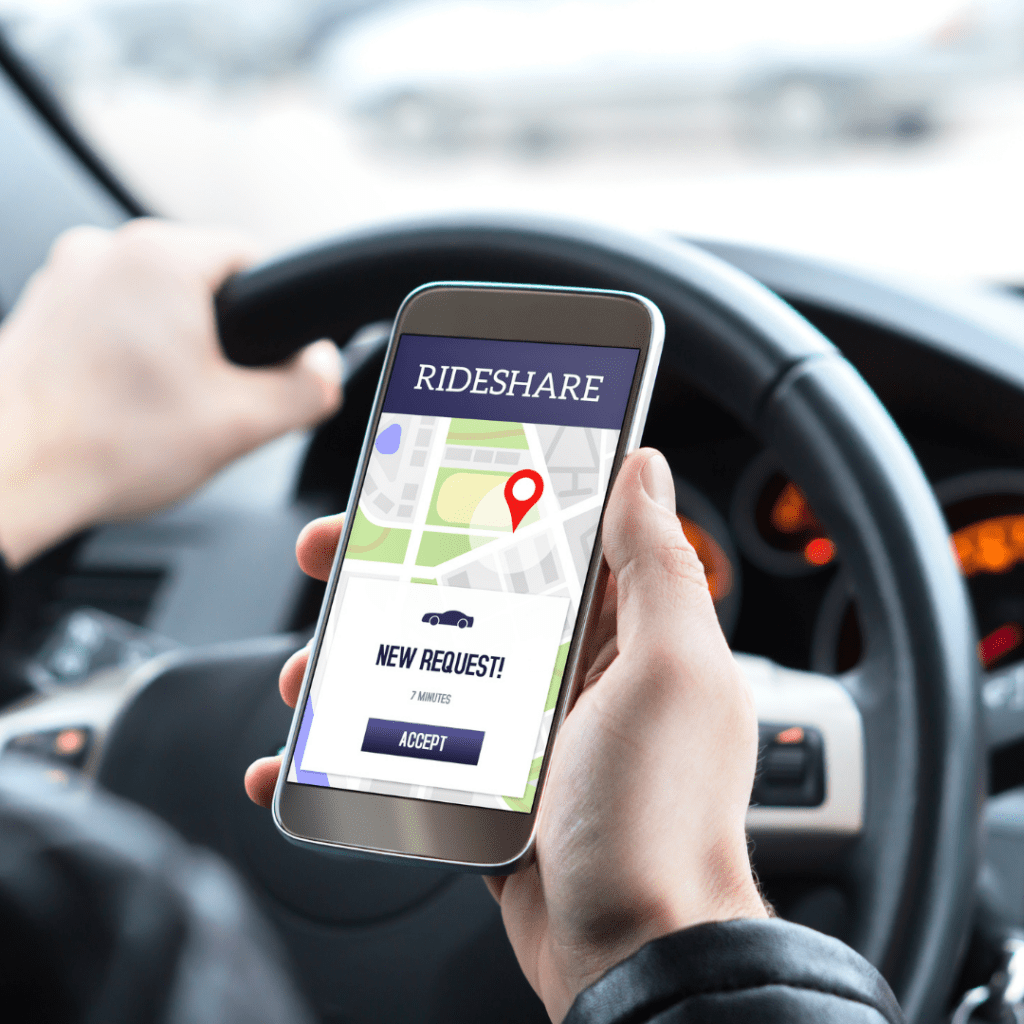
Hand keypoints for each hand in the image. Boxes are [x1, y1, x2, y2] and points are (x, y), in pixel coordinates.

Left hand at [0, 219, 341, 567]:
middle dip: (219, 339)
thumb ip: (307, 389)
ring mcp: (65, 278)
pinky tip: (123, 405)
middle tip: (211, 397)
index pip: (254, 257)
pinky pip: (111, 320)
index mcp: (161, 258)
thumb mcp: (241, 424)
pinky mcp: (41, 310)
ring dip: (172, 348)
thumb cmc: (105, 445)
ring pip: (155, 303)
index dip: (275, 314)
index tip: (267, 359)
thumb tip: (324, 367)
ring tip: (160, 408)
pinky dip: (127, 355)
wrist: (8, 476)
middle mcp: (106, 251)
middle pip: (203, 282)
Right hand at [244, 450, 765, 1022]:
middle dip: (391, 575)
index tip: (421, 478)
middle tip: (330, 558)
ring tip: (309, 676)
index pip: (545, 538)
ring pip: (424, 669)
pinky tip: (301, 760)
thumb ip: (657, 567)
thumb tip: (645, 470)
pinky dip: (348, 752)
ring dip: (356, 663)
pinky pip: (408, 747)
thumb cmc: (660, 820)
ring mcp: (523, 731)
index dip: (480, 501)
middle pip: (467, 598)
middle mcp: (573, 673)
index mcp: (622, 632)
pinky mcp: (484, 785)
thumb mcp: (669, 674)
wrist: (632, 957)